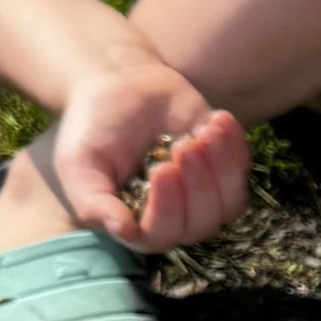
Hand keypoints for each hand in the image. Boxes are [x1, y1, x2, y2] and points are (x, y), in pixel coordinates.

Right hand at [49, 58, 248, 253]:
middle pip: (200, 224)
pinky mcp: (224, 166)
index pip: (162, 235)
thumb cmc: (92, 128)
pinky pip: (242, 171)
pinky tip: (214, 120)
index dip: (168, 208)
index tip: (163, 169)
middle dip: (198, 186)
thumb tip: (125, 232)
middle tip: (183, 146)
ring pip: (229, 203)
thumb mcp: (78, 164)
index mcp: (136, 221)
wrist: (117, 84)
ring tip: (200, 134)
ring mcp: (203, 193)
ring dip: (221, 170)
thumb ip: (94, 203)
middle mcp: (173, 215)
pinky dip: (235, 148)